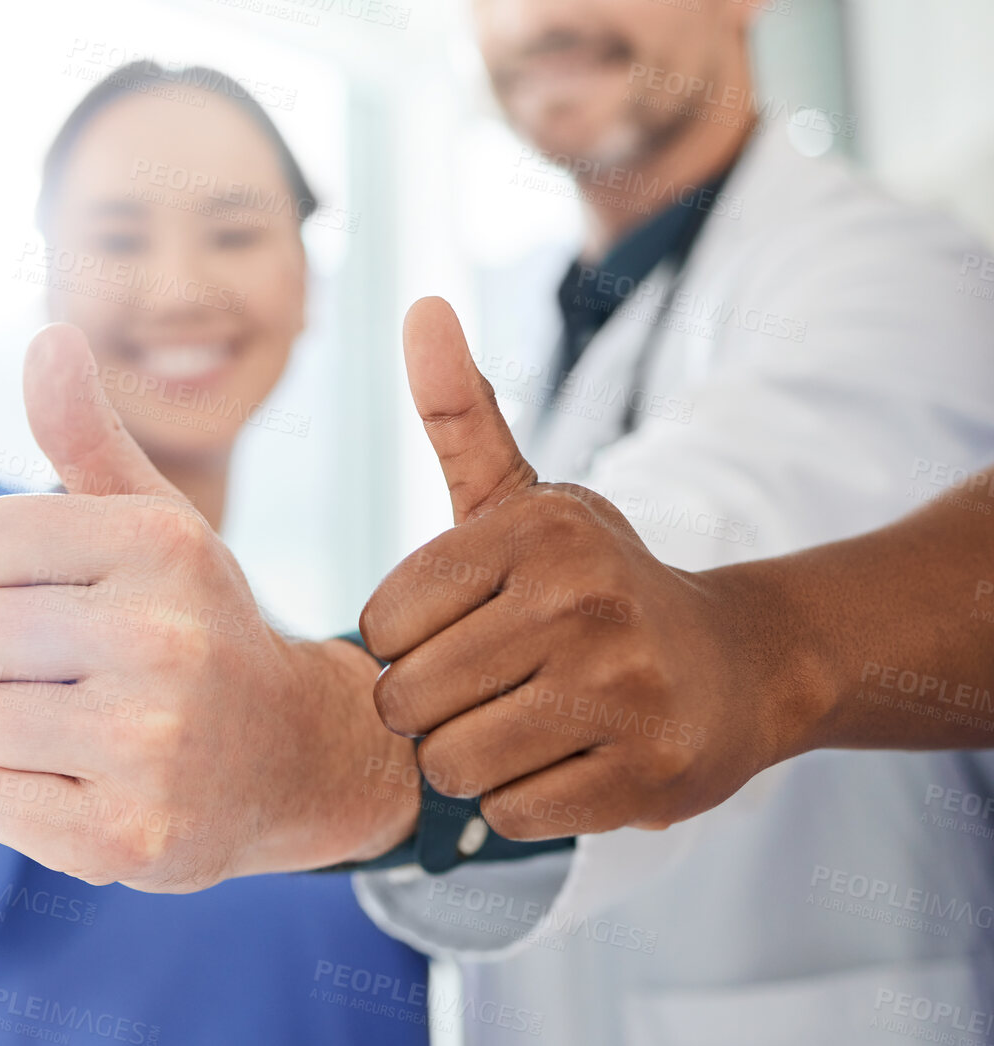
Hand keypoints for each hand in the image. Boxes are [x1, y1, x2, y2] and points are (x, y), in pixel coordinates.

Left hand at [0, 324, 415, 891]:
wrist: (289, 758)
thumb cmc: (194, 624)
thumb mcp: (154, 524)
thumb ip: (86, 434)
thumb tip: (46, 335)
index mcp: (162, 544)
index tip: (46, 590)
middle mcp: (162, 640)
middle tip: (55, 666)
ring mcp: (148, 748)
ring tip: (65, 721)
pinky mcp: (126, 841)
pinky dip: (15, 792)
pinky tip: (80, 780)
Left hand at [361, 297, 796, 837]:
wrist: (740, 665)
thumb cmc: (594, 582)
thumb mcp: (528, 496)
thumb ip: (459, 414)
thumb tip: (419, 305)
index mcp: (536, 530)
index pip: (382, 624)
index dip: (404, 644)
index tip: (460, 630)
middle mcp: (581, 602)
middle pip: (409, 701)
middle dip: (430, 708)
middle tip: (489, 688)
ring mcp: (621, 692)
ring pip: (452, 766)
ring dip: (470, 761)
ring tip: (523, 724)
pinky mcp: (647, 774)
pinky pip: (510, 816)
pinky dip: (520, 801)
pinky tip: (565, 760)